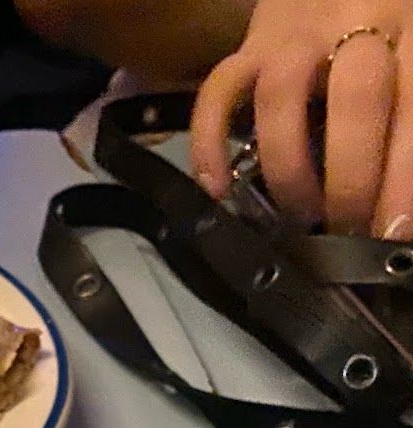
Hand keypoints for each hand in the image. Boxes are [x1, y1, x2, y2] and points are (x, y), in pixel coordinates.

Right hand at [190, 0, 412, 237]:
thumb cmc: (394, 21)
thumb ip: (411, 120)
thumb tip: (402, 205)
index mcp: (412, 30)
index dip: (402, 180)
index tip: (393, 231)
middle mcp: (354, 25)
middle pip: (354, 102)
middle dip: (350, 183)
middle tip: (348, 231)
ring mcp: (293, 37)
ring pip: (280, 100)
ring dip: (289, 172)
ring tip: (300, 216)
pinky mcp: (248, 46)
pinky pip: (217, 93)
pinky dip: (208, 145)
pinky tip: (218, 189)